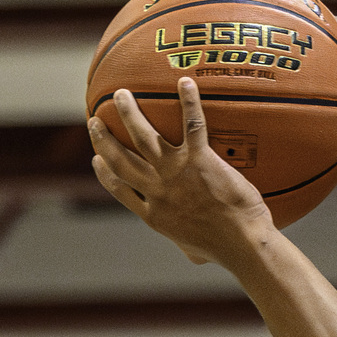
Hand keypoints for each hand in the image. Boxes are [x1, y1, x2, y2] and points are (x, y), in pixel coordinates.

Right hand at [89, 79, 270, 268]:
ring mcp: (176, 173)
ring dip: (130, 113)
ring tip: (122, 94)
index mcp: (154, 214)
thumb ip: (188, 244)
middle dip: (104, 138)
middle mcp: (158, 191)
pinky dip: (188, 102)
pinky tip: (185, 82)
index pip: (120, 189)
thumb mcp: (195, 250)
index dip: (105, 173)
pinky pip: (192, 125)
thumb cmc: (225, 250)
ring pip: (144, 137)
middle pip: (121, 159)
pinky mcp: (200, 160)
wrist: (241, 245)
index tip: (96, 159)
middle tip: (95, 120)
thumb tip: (193, 254)